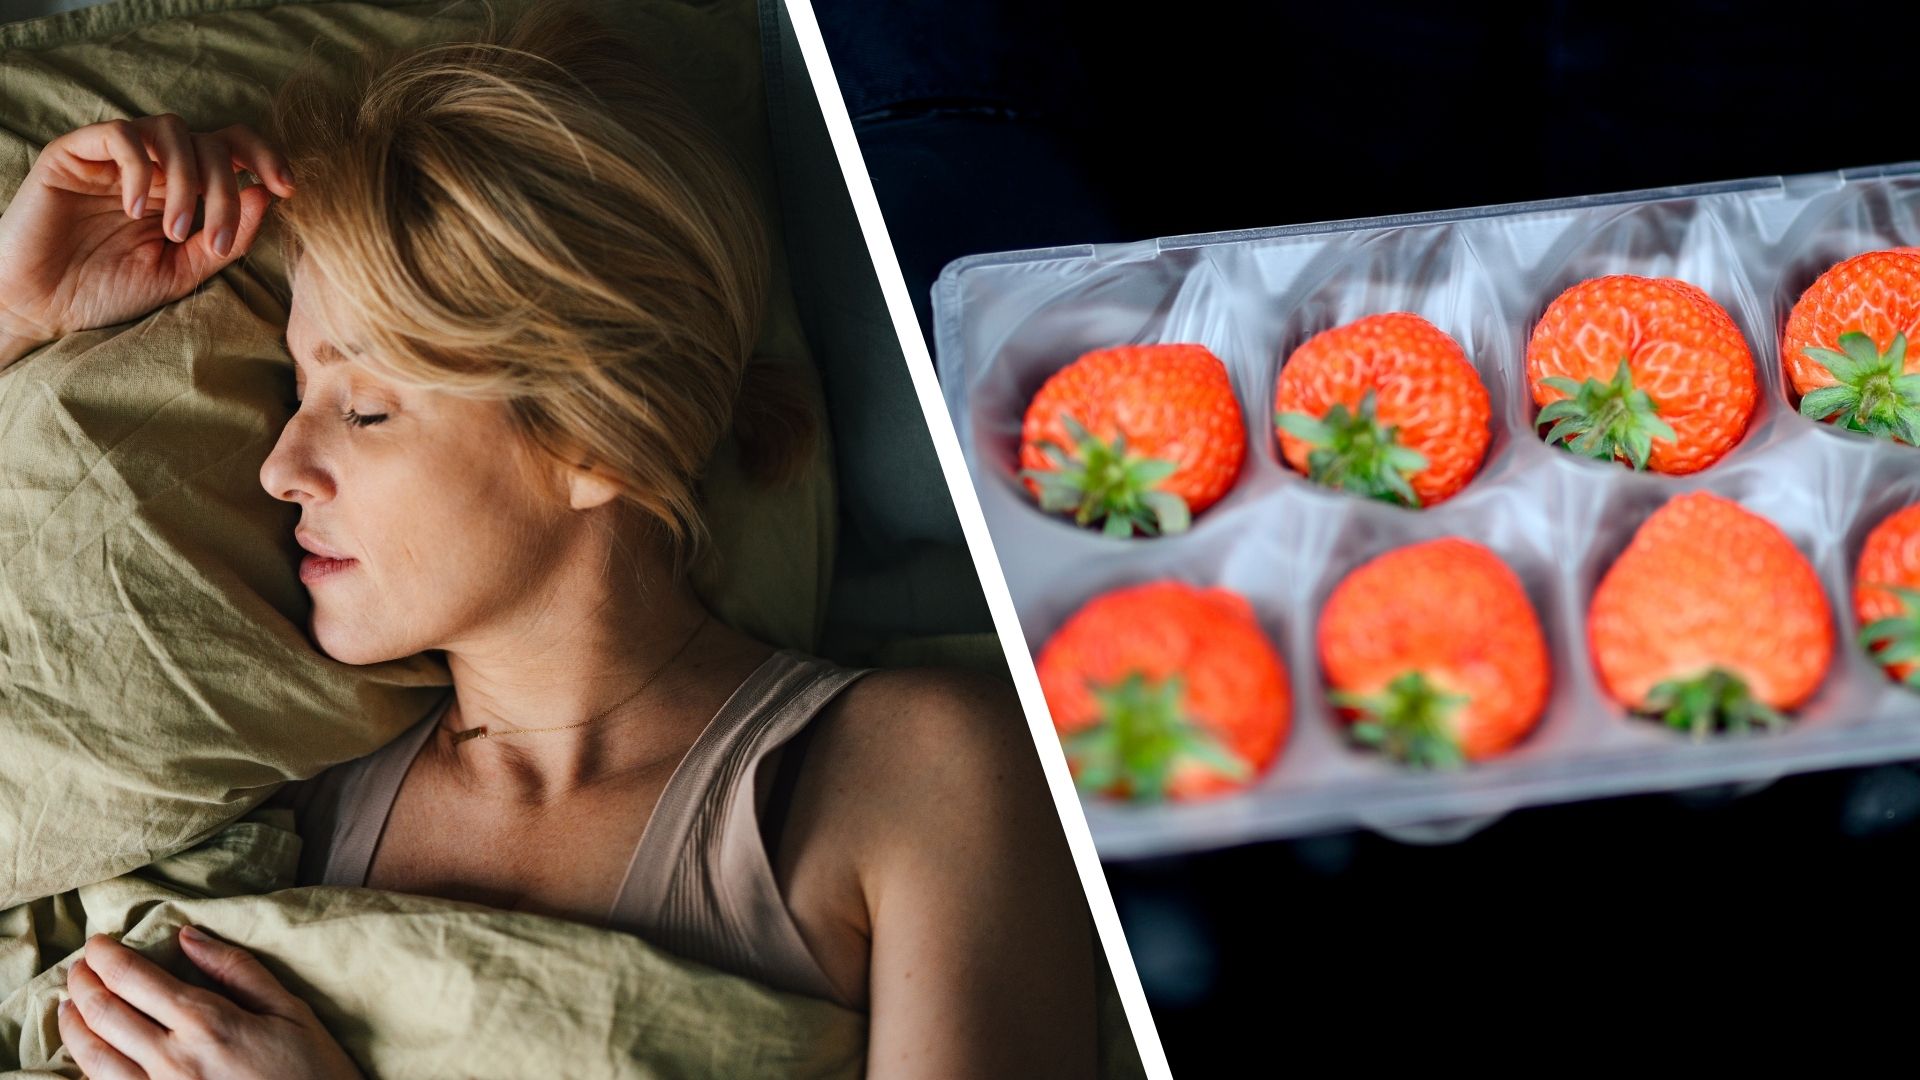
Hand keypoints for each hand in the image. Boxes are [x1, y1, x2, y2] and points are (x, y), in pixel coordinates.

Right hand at [0, 114, 296, 368]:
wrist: (41, 306)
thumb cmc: (108, 291)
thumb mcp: (183, 271)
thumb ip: (227, 237)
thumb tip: (266, 196)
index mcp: (184, 189)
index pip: (234, 148)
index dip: (265, 158)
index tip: (287, 189)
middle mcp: (154, 166)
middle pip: (211, 142)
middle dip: (225, 189)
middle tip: (211, 238)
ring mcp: (115, 157)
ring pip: (172, 130)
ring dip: (186, 180)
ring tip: (172, 230)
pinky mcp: (74, 152)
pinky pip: (122, 134)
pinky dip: (140, 168)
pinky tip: (134, 210)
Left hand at [58, 927, 362, 1079]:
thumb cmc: (312, 1070)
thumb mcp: (290, 1010)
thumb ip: (237, 970)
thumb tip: (188, 936)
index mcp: (208, 1023)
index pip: (135, 978)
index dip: (107, 955)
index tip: (98, 942)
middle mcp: (172, 1060)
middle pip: (104, 1012)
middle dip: (83, 982)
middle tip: (80, 966)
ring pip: (91, 1055)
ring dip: (73, 1023)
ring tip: (71, 1004)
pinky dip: (86, 1064)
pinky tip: (89, 1051)